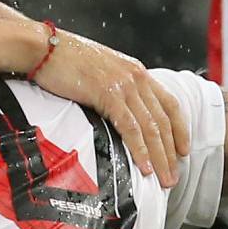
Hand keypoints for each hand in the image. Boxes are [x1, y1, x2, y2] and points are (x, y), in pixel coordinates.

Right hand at [34, 29, 189, 187]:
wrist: (44, 47)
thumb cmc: (65, 60)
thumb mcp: (101, 72)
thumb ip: (115, 89)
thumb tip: (120, 113)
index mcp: (137, 72)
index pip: (169, 104)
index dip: (180, 129)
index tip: (183, 151)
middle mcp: (136, 77)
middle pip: (163, 121)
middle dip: (171, 153)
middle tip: (174, 177)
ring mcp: (124, 85)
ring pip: (151, 128)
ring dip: (160, 157)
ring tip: (164, 180)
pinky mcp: (108, 94)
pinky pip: (130, 127)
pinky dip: (140, 149)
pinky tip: (145, 167)